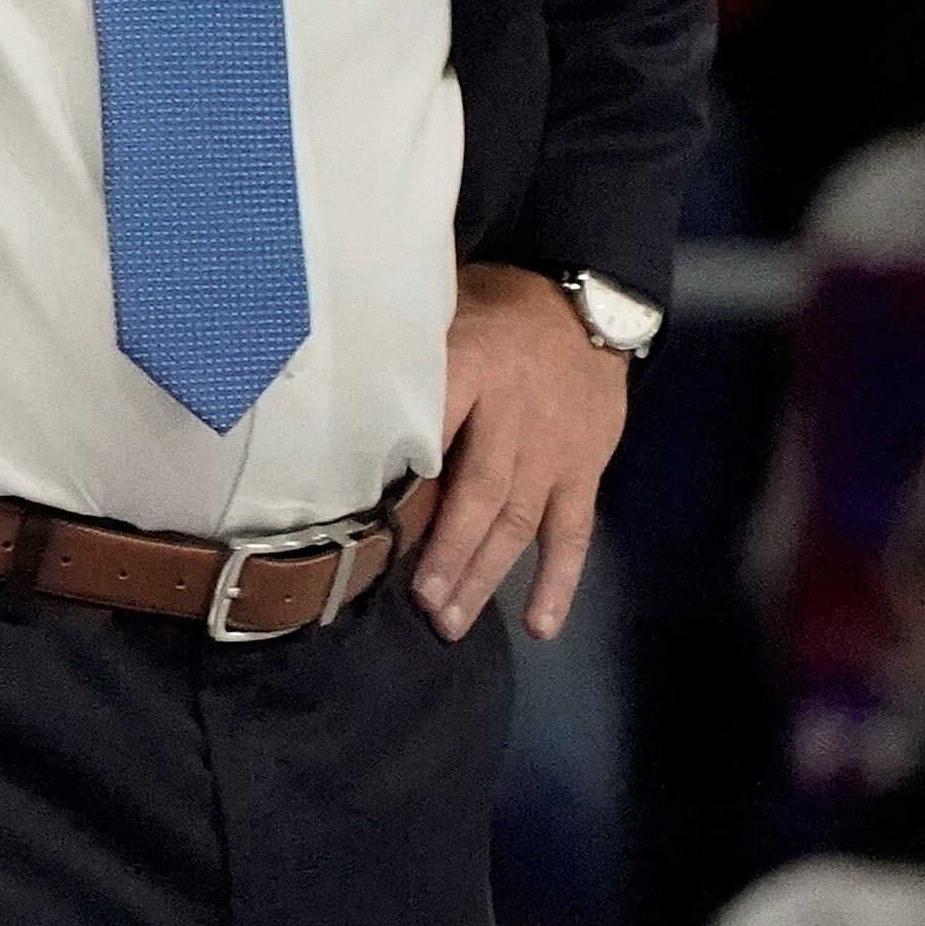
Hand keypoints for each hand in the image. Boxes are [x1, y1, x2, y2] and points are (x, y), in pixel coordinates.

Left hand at [412, 262, 633, 642]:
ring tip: (453, 620)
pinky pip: (574, 531)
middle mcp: (513, 415)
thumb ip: (408, 358)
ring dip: (486, 574)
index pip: (434, 424)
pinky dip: (559, 580)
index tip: (374, 519)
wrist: (587, 300)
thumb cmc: (497, 311)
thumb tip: (338, 394)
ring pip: (520, 520)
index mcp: (471, 367)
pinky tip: (539, 625)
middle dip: (449, 549)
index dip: (407, 474)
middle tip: (421, 602)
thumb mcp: (444, 311)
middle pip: (481, 490)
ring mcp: (553, 450)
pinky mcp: (584, 470)